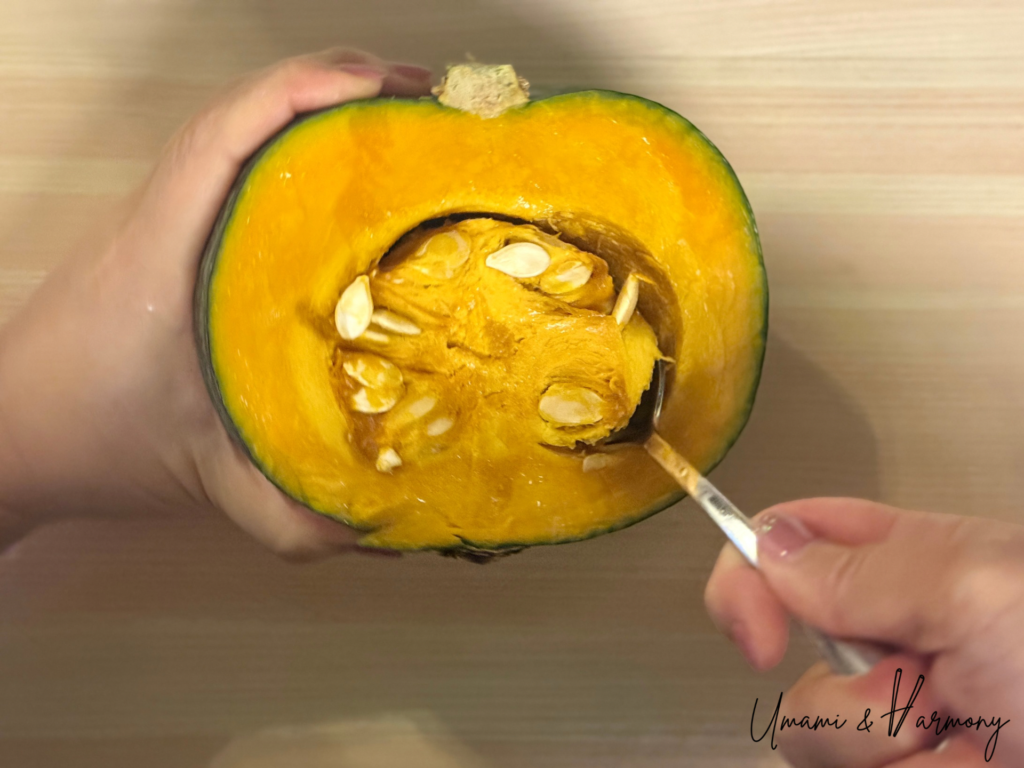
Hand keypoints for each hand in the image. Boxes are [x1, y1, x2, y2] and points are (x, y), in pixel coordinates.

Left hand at [0, 49, 431, 557]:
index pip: (229, 135)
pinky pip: (231, 161)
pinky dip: (286, 141)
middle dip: (334, 83)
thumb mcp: (202, 480)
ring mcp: (161, 217)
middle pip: (243, 109)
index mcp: (166, 251)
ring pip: (236, 127)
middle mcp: (162, 214)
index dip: (308, 91)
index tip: (387, 88)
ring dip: (312, 105)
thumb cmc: (91, 442)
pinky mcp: (166, 232)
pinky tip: (336, 171)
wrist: (6, 434)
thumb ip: (288, 514)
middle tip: (421, 100)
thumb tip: (380, 527)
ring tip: (393, 118)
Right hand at [705, 498, 1023, 766]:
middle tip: (934, 695)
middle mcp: (892, 639)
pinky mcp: (909, 767)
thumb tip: (767, 551)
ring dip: (891, 751)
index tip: (759, 635)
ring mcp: (901, 718)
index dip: (746, 578)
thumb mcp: (983, 590)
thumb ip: (866, 567)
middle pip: (789, 658)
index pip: (783, 544)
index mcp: (903, 565)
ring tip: (976, 747)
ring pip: (814, 741)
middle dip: (851, 698)